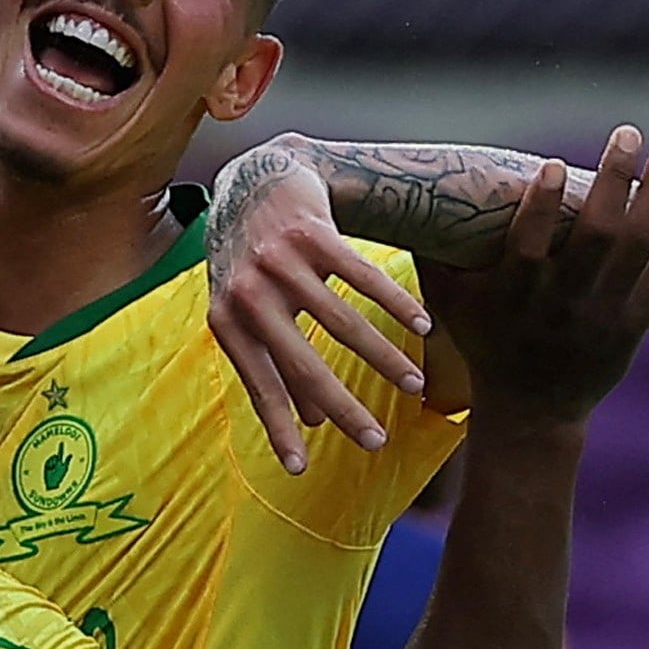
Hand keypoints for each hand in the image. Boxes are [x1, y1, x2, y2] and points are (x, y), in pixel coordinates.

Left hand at [207, 137, 432, 474]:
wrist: (256, 178)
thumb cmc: (250, 260)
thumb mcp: (245, 312)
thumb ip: (272, 363)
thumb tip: (310, 424)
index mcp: (226, 322)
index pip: (258, 386)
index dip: (279, 429)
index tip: (300, 470)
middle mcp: (249, 294)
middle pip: (303, 364)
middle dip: (343, 410)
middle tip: (376, 445)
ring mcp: (279, 262)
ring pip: (341, 322)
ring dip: (383, 359)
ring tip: (413, 387)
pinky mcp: (312, 233)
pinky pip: (362, 276)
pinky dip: (396, 303)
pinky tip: (422, 327)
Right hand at [418, 127, 648, 428]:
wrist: (532, 410)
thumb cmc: (486, 342)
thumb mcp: (449, 305)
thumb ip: (433, 255)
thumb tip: (408, 196)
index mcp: (513, 298)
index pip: (527, 247)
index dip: (541, 206)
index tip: (553, 164)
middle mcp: (560, 306)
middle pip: (597, 236)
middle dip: (617, 178)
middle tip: (629, 133)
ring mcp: (602, 317)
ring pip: (640, 248)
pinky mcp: (632, 326)